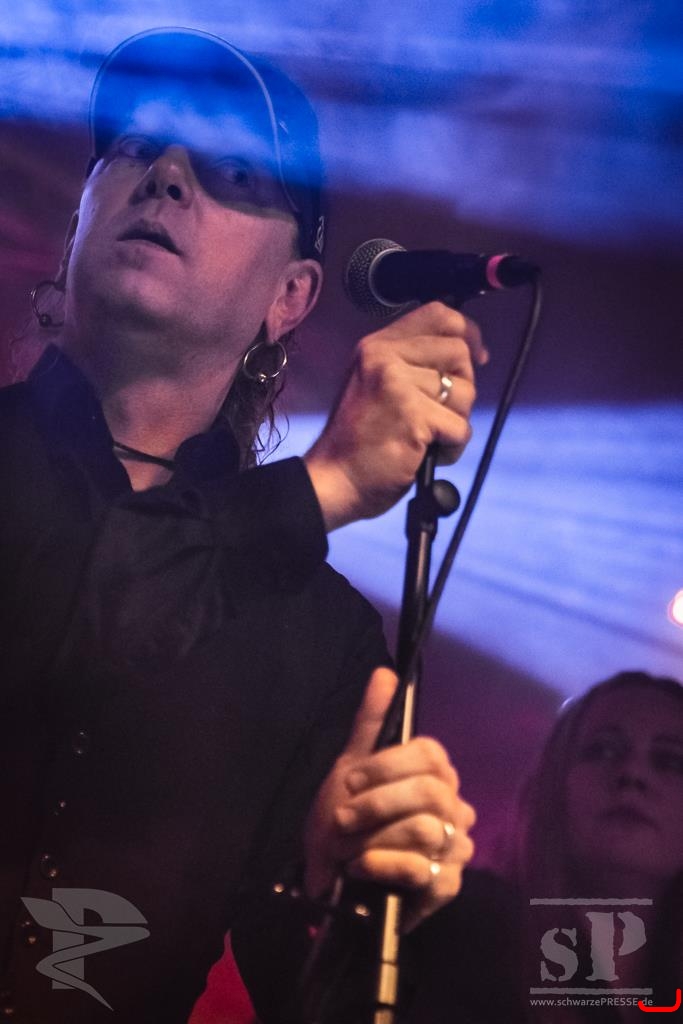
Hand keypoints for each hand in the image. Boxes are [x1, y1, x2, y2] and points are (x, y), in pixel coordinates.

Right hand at [304, 302, 487, 529]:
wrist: (335, 479)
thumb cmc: (359, 440)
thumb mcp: (377, 384)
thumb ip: (412, 363)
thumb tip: (472, 352)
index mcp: (377, 345)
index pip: (439, 314)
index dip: (467, 332)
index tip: (477, 357)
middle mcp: (385, 357)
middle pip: (459, 353)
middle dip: (463, 387)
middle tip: (440, 414)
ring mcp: (398, 385)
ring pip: (464, 392)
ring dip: (456, 422)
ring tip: (427, 438)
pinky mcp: (413, 416)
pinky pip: (460, 427)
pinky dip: (452, 448)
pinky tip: (427, 454)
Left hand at [304, 667, 475, 932]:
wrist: (333, 881)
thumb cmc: (347, 821)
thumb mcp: (351, 766)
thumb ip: (370, 721)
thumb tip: (385, 672)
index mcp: (437, 775)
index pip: (430, 754)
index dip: (389, 764)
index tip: (351, 778)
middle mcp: (455, 808)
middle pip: (429, 792)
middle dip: (376, 805)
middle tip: (342, 818)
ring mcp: (455, 849)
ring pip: (425, 830)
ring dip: (373, 837)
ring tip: (347, 847)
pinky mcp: (446, 886)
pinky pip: (421, 869)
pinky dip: (382, 865)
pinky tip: (360, 869)